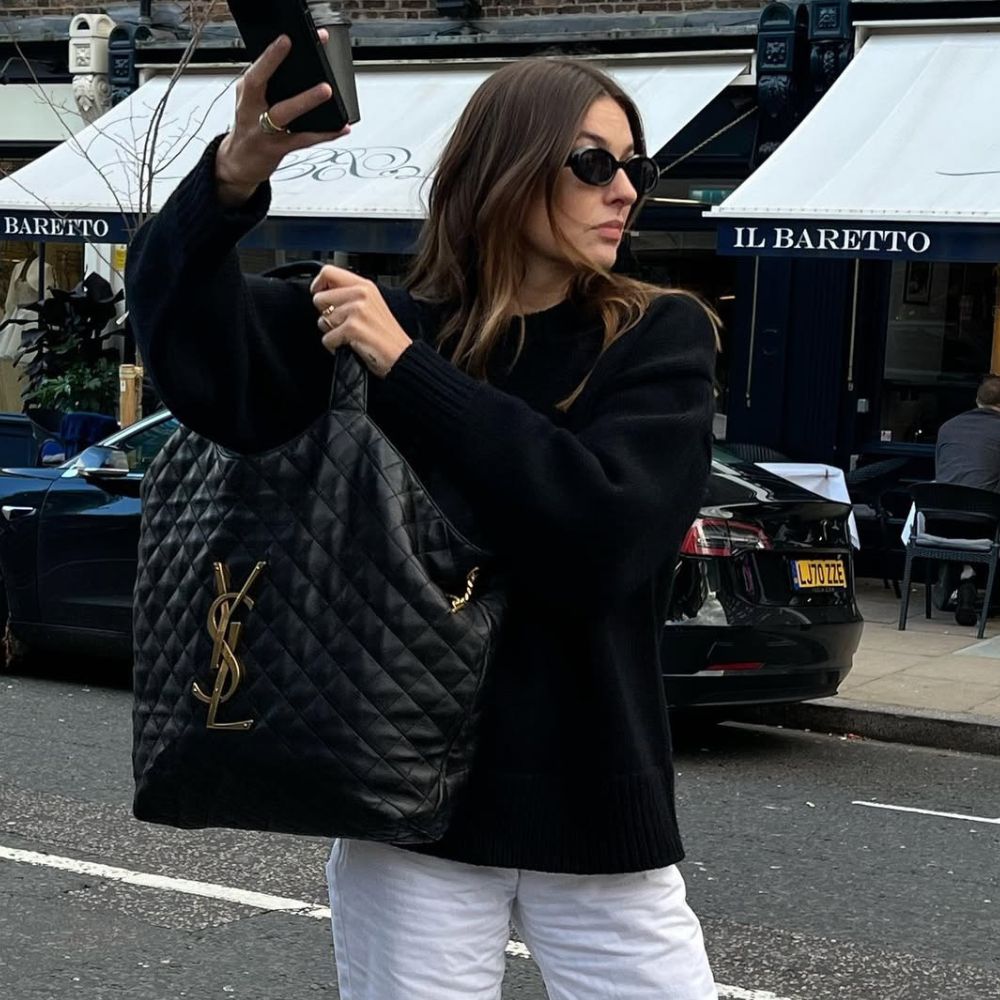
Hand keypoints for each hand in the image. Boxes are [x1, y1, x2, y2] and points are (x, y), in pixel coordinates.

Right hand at [216, 31, 350, 205]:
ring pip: (283, 113)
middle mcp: (251, 108)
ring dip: (305, 100)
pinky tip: (341, 127)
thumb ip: (269, 84)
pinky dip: (324, 133)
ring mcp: (263, 130)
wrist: (238, 164)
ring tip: (326, 90)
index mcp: (247, 92)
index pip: (256, 67)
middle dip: (277, 64)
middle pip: (260, 83)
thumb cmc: (250, 128)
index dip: (271, 53)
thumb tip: (301, 67)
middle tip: (303, 56)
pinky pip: (303, 140)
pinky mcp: (276, 150)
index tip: (286, 39)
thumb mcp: (251, 102)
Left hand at [311, 266, 412, 377]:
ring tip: (351, 336)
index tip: (319, 294)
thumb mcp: (372, 304)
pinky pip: (327, 339)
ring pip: (322, 321)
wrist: (401, 356)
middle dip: (325, 314)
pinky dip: (335, 347)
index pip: (328, 272)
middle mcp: (360, 294)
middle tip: (343, 323)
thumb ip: (350, 294)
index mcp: (365, 286)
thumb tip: (322, 292)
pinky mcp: (352, 328)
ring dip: (333, 332)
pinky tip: (351, 345)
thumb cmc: (386, 335)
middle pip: (319, 298)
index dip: (318, 284)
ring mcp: (356, 310)